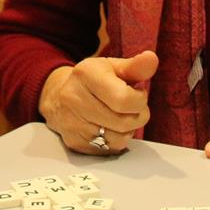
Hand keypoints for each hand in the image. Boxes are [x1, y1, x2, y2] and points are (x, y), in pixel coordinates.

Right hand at [39, 50, 157, 154]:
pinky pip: (107, 150)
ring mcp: (71, 123)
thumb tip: (151, 58)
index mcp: (86, 74)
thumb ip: (135, 66)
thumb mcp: (112, 67)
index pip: (123, 99)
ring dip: (127, 130)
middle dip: (138, 116)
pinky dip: (115, 141)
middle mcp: (74, 99)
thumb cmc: (92, 81)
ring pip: (117, 139)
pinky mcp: (74, 142)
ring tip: (121, 116)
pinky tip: (110, 127)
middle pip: (123, 122)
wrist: (58, 96)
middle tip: (134, 108)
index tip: (138, 94)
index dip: (139, 101)